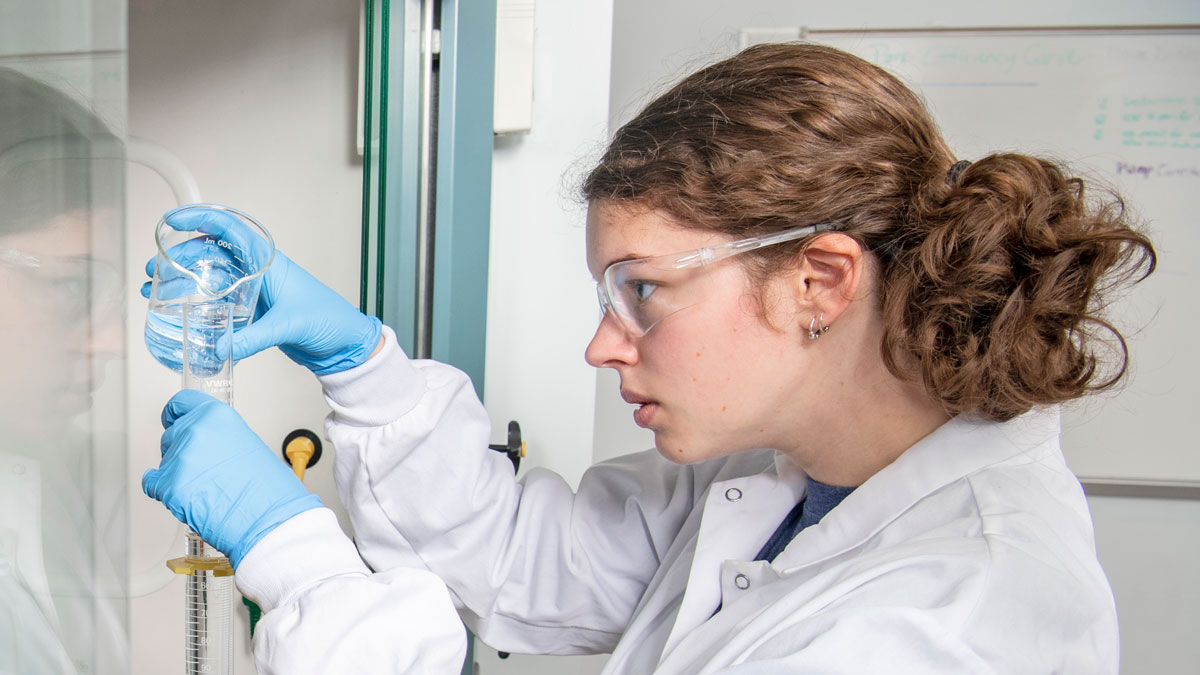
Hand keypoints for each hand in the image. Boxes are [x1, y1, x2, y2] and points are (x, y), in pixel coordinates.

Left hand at [142, 389, 321, 567]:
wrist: (268, 518)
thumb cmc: (268, 488)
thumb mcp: (247, 444)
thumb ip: (220, 436)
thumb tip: (206, 444)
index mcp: (217, 415)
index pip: (181, 403)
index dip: (174, 414)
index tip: (171, 419)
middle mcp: (196, 431)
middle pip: (171, 435)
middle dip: (180, 450)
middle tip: (201, 468)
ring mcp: (180, 457)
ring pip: (164, 461)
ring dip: (177, 473)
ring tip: (206, 487)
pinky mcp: (169, 485)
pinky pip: (153, 484)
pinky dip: (164, 491)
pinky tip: (185, 495)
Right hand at [143, 204, 382, 374]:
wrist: (345, 343)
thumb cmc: (329, 321)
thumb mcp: (290, 325)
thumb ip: (254, 337)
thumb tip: (222, 346)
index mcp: (269, 261)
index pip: (230, 230)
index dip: (201, 219)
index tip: (173, 220)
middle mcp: (258, 271)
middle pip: (211, 253)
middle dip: (180, 257)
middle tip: (155, 271)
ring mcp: (254, 290)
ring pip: (210, 275)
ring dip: (182, 279)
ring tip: (156, 290)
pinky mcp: (253, 310)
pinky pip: (218, 298)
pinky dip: (197, 301)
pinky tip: (178, 309)